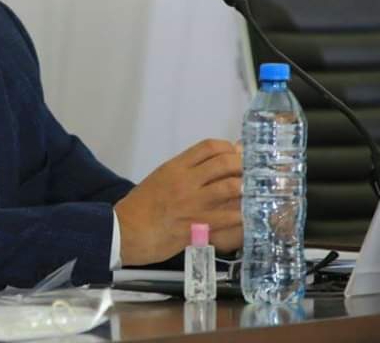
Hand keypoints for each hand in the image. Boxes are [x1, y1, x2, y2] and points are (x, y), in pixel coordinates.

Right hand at [114, 138, 241, 265]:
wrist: (124, 232)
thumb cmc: (140, 208)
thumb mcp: (160, 180)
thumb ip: (184, 173)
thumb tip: (210, 167)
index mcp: (175, 167)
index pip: (209, 147)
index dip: (229, 148)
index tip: (237, 156)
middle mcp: (186, 181)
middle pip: (225, 163)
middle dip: (244, 166)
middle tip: (252, 175)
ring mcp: (193, 203)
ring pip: (231, 187)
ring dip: (248, 190)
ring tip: (255, 194)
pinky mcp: (198, 225)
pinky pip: (229, 217)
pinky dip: (243, 215)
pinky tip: (249, 217)